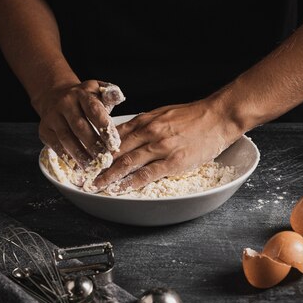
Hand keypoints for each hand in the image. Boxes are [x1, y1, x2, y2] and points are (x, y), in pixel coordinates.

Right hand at [34, 80, 123, 167]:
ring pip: (66, 138)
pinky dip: (67, 158)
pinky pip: (55, 146)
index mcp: (81, 94)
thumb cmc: (84, 99)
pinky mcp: (44, 130)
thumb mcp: (98, 91)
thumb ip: (110, 94)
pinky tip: (78, 168)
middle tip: (105, 159)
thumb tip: (117, 96)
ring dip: (80, 154)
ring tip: (93, 166)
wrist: (55, 96)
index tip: (114, 143)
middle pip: (79, 126)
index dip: (104, 127)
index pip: (93, 110)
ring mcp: (52, 117)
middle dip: (94, 145)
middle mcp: (65, 103)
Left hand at [92, 98, 243, 191]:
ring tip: (97, 186)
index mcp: (146, 120)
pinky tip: (120, 189)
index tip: (88, 158)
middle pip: (117, 151)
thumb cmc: (194, 115)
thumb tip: (131, 132)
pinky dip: (131, 182)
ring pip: (128, 163)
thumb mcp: (164, 113)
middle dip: (99, 165)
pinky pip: (147, 174)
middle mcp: (149, 132)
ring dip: (110, 176)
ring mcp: (161, 147)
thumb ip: (146, 123)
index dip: (99, 148)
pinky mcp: (173, 161)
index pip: (115, 135)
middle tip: (84, 176)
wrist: (218, 117)